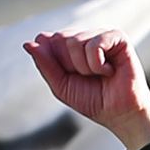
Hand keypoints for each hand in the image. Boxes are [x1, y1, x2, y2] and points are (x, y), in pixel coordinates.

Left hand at [24, 30, 149, 149]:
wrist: (121, 114)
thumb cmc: (94, 101)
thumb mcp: (61, 86)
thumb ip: (44, 64)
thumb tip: (28, 43)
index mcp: (70, 45)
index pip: (47, 40)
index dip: (56, 64)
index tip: (73, 77)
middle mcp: (85, 36)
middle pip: (60, 38)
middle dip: (70, 65)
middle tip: (88, 77)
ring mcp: (101, 35)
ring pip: (75, 42)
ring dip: (84, 68)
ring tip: (101, 75)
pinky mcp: (118, 37)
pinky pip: (94, 44)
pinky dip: (97, 64)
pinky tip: (110, 71)